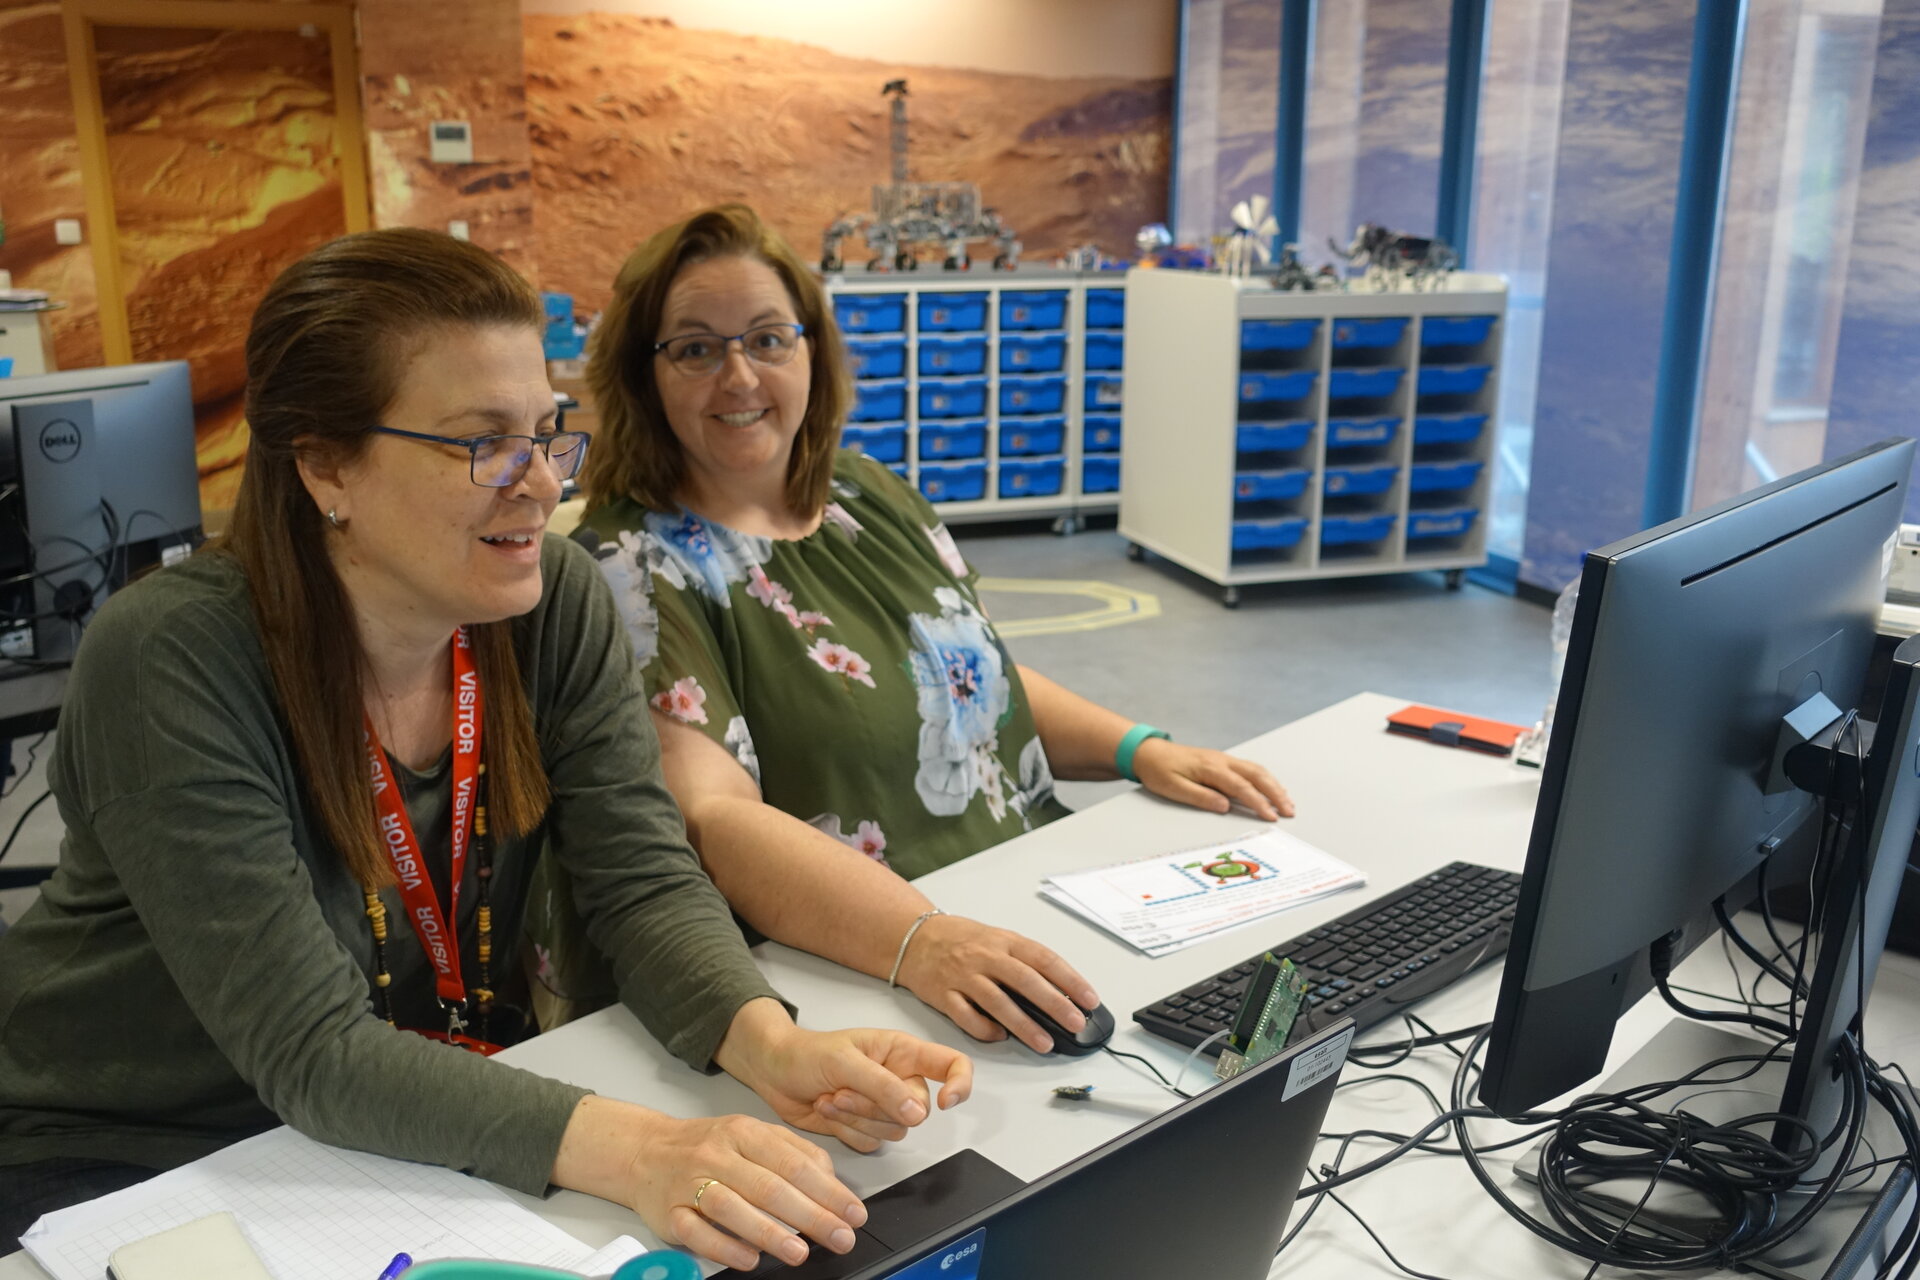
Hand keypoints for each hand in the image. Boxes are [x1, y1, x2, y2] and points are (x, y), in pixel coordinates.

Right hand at [559, 1095, 864, 1272]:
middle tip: (839, 1237)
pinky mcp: (669, 1213)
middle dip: (811, 1215)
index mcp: (743, 1132)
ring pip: (732, 1208)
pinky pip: (697, 1232)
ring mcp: (690, 1183)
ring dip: (769, 1233)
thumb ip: (793, 1151)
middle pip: (768, 1186)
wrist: (645, 1151)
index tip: (853, 1213)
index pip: (794, 1162)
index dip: (828, 1190)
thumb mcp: (752, 1134)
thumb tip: (831, 1180)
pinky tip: (749, 1259)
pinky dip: (724, 1247)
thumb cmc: (709, 1146)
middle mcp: (717, 1154)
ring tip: (799, 1252)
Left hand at [718, 1001, 973, 1152]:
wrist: (772, 1072)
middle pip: (917, 1111)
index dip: (961, 1084)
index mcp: (902, 1052)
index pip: (952, 1064)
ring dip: (857, 1119)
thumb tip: (919, 1112)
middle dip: (875, 1107)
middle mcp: (898, 1080)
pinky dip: (847, 1132)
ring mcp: (881, 1106)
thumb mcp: (844, 1061)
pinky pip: (872, 1144)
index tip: (947, 1103)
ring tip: (830, 1098)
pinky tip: (827, 1111)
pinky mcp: (863, 1127)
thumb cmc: (807, 1053)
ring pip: (894, 1131)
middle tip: (841, 1091)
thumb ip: (883, 1086)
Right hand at [895, 913, 1100, 1053]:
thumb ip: (1024, 962)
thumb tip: (1061, 992)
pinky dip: (985, 1029)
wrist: (916, 938)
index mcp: (1005, 942)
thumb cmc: (963, 941)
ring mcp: (964, 976)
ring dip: (1024, 1026)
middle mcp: (986, 957)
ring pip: (998, 1003)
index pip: (1044, 959)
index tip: (1090, 999)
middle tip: (1075, 1023)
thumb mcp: (998, 940)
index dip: (1070, 979)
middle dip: (1054, 1004)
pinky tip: (1000, 1036)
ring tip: (1045, 1043)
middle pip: (1025, 981)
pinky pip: (966, 1017)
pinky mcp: (943, 995)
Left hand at [1131, 739, 1294, 819]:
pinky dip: (1265, 779)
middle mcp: (1222, 761)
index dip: (1259, 803)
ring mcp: (1224, 759)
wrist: (1149, 752)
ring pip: (1256, 770)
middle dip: (1276, 793)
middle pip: (1257, 776)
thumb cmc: (1159, 771)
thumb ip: (1201, 797)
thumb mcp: (1174, 788)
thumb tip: (1225, 806)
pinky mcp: (1222, 761)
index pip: (1241, 787)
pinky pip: (1250, 768)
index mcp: (1211, 768)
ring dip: (1274, 785)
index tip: (1272, 816)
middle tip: (1290, 811)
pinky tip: (1271, 788)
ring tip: (1287, 802)